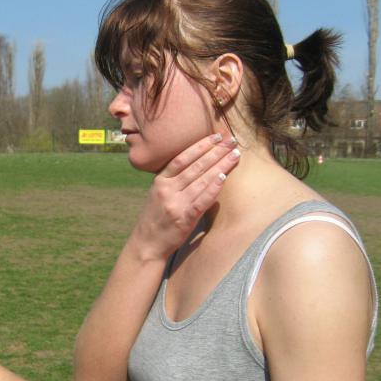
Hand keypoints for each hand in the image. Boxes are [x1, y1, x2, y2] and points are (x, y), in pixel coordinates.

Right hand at [131, 133, 239, 260]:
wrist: (146, 244)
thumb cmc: (154, 218)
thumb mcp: (157, 194)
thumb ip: (172, 180)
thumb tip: (196, 164)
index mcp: (160, 181)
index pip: (182, 158)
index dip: (200, 146)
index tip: (216, 136)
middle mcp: (167, 189)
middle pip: (195, 166)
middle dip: (216, 152)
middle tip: (232, 140)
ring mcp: (175, 204)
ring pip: (201, 180)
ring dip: (220, 165)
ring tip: (234, 155)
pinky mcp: (183, 219)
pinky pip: (201, 201)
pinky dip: (212, 188)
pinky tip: (223, 177)